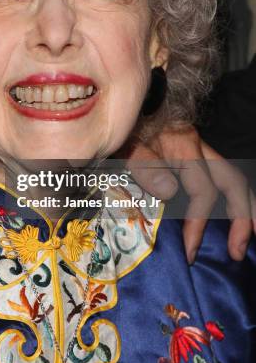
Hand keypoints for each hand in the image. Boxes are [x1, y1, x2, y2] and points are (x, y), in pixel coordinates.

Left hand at [126, 126, 254, 263]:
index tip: (189, 250)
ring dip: (245, 208)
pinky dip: (230, 200)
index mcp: (184, 145)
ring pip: (233, 178)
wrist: (120, 110)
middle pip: (233, 181)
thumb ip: (145, 166)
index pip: (204, 189)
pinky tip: (230, 220)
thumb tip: (170, 192)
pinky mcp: (193, 155)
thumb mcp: (126, 146)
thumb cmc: (122, 130)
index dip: (199, 222)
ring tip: (246, 240)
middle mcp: (199, 146)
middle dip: (241, 218)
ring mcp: (198, 150)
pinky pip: (220, 178)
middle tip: (236, 252)